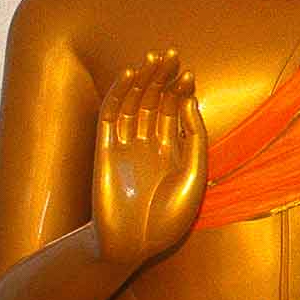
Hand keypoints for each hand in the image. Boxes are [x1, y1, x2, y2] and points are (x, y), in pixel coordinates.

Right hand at [91, 49, 206, 266]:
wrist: (132, 245)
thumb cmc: (166, 219)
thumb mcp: (194, 176)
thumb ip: (194, 138)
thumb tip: (190, 101)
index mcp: (171, 153)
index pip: (174, 112)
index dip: (181, 91)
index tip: (189, 74)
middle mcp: (149, 145)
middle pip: (155, 102)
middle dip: (163, 78)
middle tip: (172, 54)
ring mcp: (126, 146)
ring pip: (135, 103)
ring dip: (144, 79)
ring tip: (155, 58)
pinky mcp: (105, 149)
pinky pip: (111, 116)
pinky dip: (119, 94)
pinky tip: (129, 74)